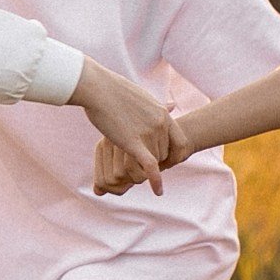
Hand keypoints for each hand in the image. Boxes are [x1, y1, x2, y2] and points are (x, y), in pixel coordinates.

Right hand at [68, 59, 174, 195]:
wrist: (97, 88)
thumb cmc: (116, 91)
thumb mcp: (145, 98)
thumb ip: (160, 107)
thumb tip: (173, 105)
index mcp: (163, 114)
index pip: (181, 142)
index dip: (176, 155)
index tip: (168, 162)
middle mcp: (160, 123)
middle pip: (165, 153)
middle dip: (155, 161)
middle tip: (139, 163)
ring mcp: (148, 132)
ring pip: (155, 160)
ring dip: (146, 167)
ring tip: (131, 167)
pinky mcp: (133, 142)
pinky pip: (150, 166)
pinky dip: (155, 180)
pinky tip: (158, 191)